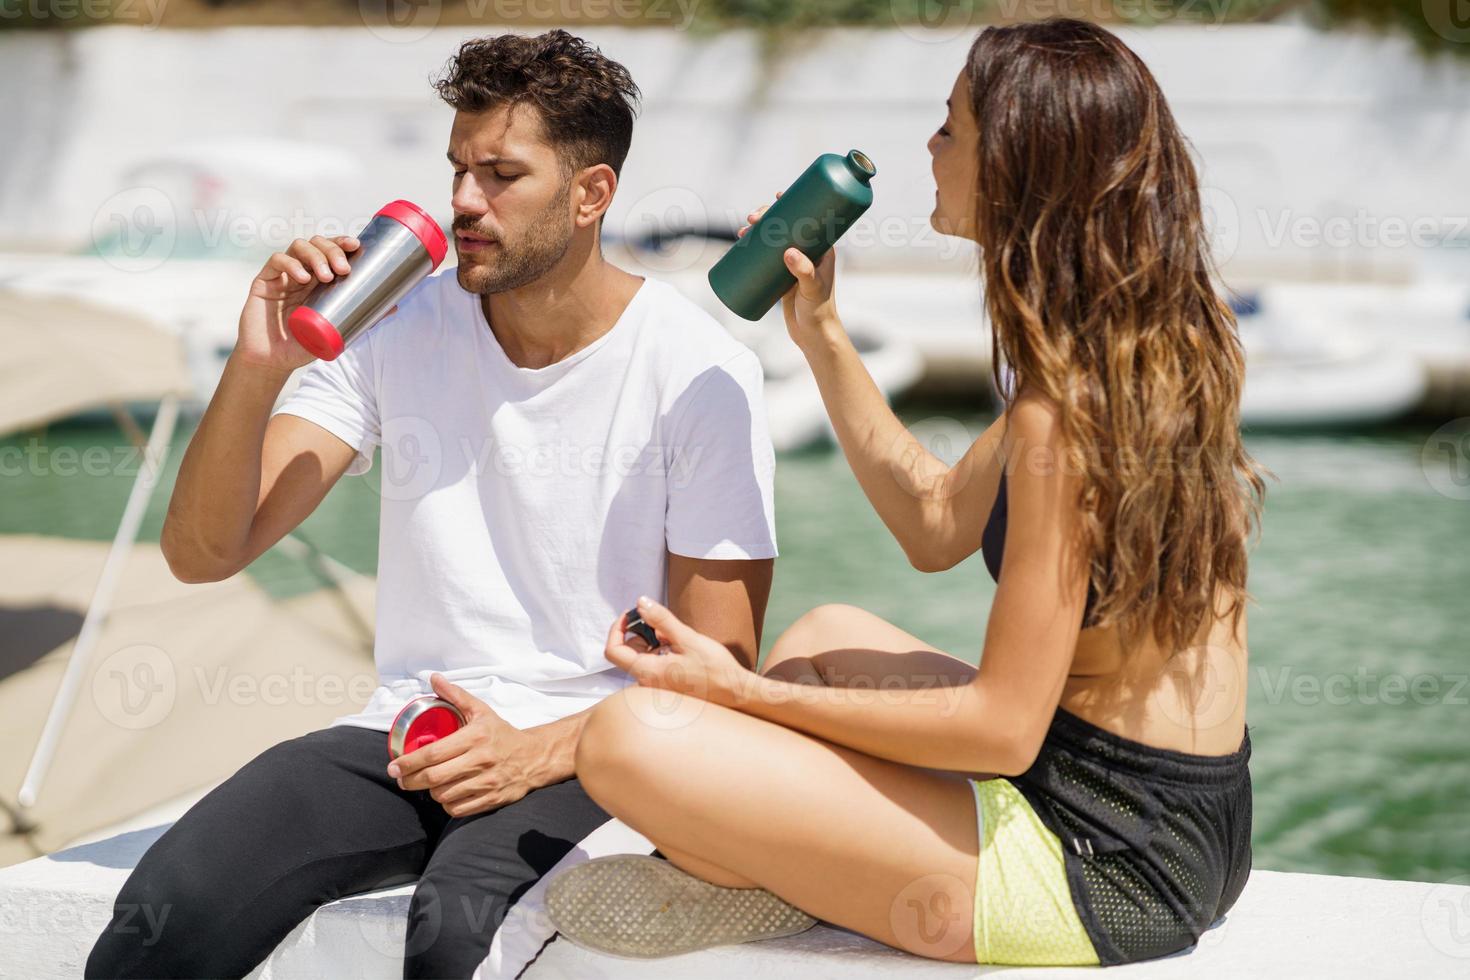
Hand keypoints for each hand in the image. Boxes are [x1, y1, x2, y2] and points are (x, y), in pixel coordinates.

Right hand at [234, 234, 360, 375]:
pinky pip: (276, 261)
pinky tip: (303, 277)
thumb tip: (395, 306)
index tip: (356, 246)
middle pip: (317, 243)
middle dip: (332, 250)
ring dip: (315, 255)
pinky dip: (291, 264)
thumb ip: (362, 318)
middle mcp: (303, 271)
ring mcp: (283, 274)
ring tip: (326, 276)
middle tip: (343, 269)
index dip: (342, 243)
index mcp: (319, 279)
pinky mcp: (264, 281)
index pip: (331, 250)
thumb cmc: (304, 344)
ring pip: (299, 246)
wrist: (273, 361)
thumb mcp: (336, 331)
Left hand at [386, 673, 546, 817]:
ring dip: (430, 791)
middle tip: (401, 779)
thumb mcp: (481, 711)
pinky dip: (447, 804)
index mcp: (476, 736)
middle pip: (434, 777)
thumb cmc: (502, 734)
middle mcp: (481, 760)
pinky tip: (446, 794)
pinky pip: (458, 809)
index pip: (433, 753)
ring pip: (444, 795)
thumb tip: (434, 678)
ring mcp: (487, 782)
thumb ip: (456, 695)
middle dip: (410, 781)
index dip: (408, 762)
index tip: (394, 766)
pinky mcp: (492, 799)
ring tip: (428, 784)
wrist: (534, 757)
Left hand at [603, 596, 752, 706]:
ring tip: (675, 636)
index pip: (613, 650)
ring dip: (652, 641)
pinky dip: (660, 651)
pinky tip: (680, 648)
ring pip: (640, 657)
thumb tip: (641, 603)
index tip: (632, 615)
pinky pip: (652, 665)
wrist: (735, 692)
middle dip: (639, 632)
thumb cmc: (714, 668)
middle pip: (626, 652)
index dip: (617, 629)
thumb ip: (661, 619)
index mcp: (647, 672)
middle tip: (661, 622)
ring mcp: (655, 686)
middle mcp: (646, 683)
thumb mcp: (687, 638)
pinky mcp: (665, 686)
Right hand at [739, 193, 840, 350]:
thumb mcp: (812, 288)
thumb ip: (804, 270)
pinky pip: (767, 257)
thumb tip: (788, 251)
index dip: (792, 204)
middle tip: (752, 219)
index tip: (778, 196)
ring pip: (773, 240)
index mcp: (821, 248)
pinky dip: (754, 248)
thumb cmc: (819, 310)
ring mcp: (794, 264)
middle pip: (786, 226)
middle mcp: (808, 252)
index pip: (807, 218)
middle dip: (767, 217)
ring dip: (757, 231)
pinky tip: (742, 242)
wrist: (813, 335)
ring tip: (742, 231)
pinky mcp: (782, 276)